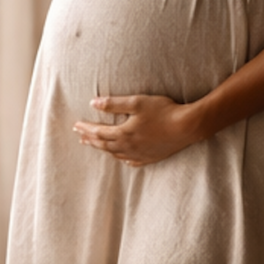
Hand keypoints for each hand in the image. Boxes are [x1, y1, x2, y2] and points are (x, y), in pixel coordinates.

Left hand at [73, 95, 199, 166]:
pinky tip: (122, 158)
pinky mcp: (151, 157)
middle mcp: (129, 146)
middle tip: (80, 137)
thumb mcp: (137, 102)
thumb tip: (93, 102)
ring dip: (104, 149)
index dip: (86, 128)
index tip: (76, 126)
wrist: (186, 127)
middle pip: (104, 145)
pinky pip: (132, 161)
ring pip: (116, 154)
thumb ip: (114, 103)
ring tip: (96, 145)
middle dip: (91, 140)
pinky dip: (122, 158)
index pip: (98, 132)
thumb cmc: (162, 110)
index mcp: (123, 133)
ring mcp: (140, 153)